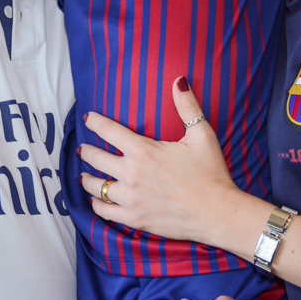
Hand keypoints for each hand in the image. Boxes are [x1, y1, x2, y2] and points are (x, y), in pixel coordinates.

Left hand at [80, 77, 240, 245]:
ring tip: (85, 175)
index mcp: (143, 150)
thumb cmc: (211, 174)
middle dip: (87, 151)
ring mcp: (130, 198)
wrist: (217, 213)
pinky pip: (104, 211)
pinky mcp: (134, 218)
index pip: (108, 130)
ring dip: (87, 179)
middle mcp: (131, 173)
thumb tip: (179, 81)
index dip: (95, 122)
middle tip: (84, 148)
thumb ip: (187, 106)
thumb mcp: (202, 135)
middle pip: (96, 158)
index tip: (88, 119)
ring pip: (96, 186)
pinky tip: (97, 200)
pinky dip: (97, 204)